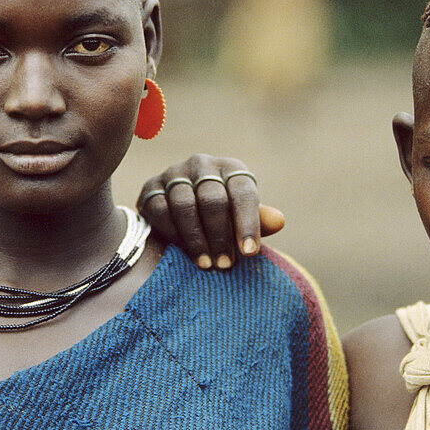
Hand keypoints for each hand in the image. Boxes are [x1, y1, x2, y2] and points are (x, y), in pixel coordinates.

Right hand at [136, 155, 284, 269]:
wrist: (178, 211)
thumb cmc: (221, 215)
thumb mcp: (241, 216)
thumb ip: (258, 220)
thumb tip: (278, 221)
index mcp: (231, 168)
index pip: (243, 192)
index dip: (247, 223)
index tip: (249, 253)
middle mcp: (203, 164)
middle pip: (213, 199)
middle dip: (221, 235)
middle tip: (225, 265)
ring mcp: (174, 173)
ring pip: (185, 205)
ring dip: (196, 238)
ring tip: (206, 264)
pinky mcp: (151, 186)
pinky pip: (160, 209)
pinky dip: (173, 233)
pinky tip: (182, 251)